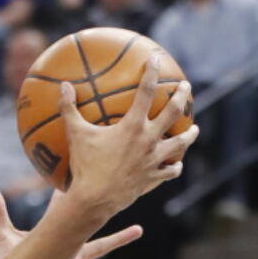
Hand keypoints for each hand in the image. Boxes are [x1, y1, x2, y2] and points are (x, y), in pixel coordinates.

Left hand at [0, 184, 142, 258]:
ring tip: (138, 230)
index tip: (88, 173)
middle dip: (103, 211)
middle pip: (88, 224)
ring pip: (100, 248)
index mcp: (50, 233)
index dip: (73, 193)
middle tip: (119, 196)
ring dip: (118, 240)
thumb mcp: (1, 233)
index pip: (65, 209)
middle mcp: (64, 245)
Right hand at [59, 55, 198, 223]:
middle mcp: (149, 139)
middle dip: (181, 96)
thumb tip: (63, 86)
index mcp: (133, 125)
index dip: (152, 72)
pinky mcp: (153, 177)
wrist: (94, 199)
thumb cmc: (84, 166)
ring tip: (194, 129)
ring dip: (189, 134)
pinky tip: (176, 165)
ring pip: (180, 143)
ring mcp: (153, 159)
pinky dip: (174, 166)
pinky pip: (170, 170)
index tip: (156, 59)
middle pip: (173, 112)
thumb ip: (69, 109)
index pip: (146, 91)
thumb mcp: (75, 135)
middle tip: (185, 86)